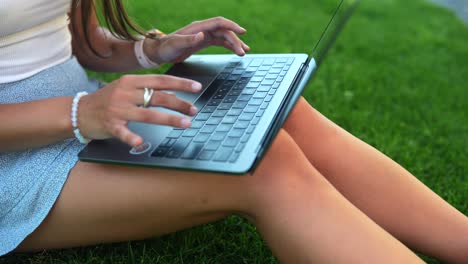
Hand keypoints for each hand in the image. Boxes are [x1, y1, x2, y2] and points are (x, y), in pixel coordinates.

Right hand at [77, 75, 201, 146]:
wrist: (79, 111)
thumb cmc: (107, 100)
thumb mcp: (127, 89)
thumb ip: (148, 90)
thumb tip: (175, 95)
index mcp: (131, 81)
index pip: (160, 80)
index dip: (180, 83)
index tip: (197, 87)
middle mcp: (125, 92)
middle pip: (157, 97)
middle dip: (179, 104)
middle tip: (194, 110)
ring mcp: (117, 109)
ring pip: (148, 114)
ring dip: (169, 119)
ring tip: (185, 124)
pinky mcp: (110, 124)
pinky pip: (123, 132)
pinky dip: (131, 138)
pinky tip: (140, 143)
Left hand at [144, 17, 249, 63]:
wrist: (159, 52)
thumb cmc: (165, 48)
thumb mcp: (175, 45)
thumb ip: (188, 40)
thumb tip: (202, 35)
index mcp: (198, 27)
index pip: (218, 23)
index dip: (231, 26)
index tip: (242, 32)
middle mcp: (202, 29)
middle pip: (224, 31)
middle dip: (235, 40)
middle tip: (243, 52)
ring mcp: (204, 35)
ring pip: (224, 37)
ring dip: (234, 43)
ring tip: (244, 52)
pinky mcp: (203, 42)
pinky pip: (220, 42)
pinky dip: (229, 46)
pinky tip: (236, 51)